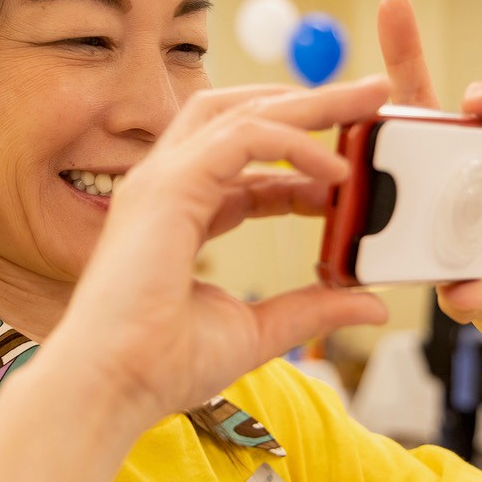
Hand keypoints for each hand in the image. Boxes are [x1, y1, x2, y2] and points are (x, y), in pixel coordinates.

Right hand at [49, 78, 392, 420]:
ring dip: (308, 103)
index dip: (302, 163)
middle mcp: (168, 186)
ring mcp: (163, 180)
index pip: (246, 166)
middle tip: (370, 96)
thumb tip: (369, 303)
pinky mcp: (169, 186)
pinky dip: (292, 143)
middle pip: (243, 117)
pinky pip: (241, 138)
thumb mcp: (256, 331)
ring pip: (242, 113)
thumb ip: (311, 309)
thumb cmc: (159, 365)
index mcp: (180, 215)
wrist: (111, 386)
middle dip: (310, 104)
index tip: (352, 175)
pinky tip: (332, 170)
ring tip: (364, 101)